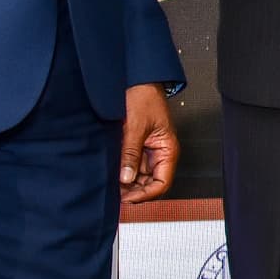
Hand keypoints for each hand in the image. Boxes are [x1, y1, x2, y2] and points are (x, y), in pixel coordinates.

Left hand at [119, 84, 179, 204]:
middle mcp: (159, 153)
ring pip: (139, 176)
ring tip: (111, 184)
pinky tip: (111, 173)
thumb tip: (126, 178)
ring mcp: (148, 150)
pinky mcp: (137, 146)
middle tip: (115, 193)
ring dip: (126, 181)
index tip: (128, 198)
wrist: (138, 80)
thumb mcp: (136, 127)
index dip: (145, 194)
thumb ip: (131, 153)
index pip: (161, 183)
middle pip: (150, 183)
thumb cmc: (145, 97)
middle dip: (134, 190)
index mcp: (167, 149)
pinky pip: (132, 164)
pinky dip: (122, 170)